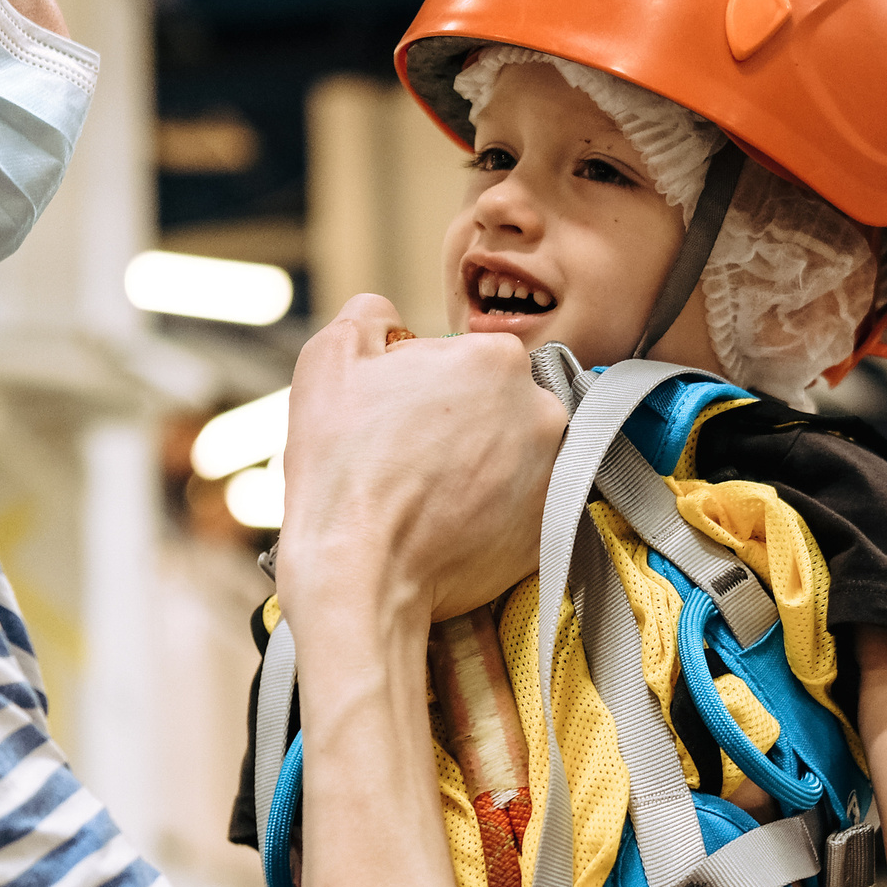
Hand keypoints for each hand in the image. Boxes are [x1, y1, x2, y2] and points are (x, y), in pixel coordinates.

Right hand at [273, 294, 565, 628]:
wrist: (359, 572)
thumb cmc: (344, 465)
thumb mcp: (333, 357)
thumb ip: (370, 315)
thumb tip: (389, 316)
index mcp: (497, 359)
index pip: (466, 358)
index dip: (425, 384)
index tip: (397, 416)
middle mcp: (541, 411)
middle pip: (498, 405)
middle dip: (460, 424)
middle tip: (409, 458)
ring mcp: (553, 474)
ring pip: (513, 455)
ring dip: (479, 466)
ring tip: (427, 495)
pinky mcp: (550, 530)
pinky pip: (521, 507)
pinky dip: (491, 512)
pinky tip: (448, 524)